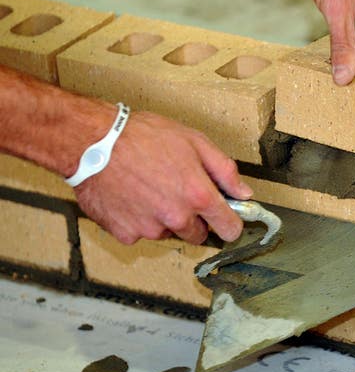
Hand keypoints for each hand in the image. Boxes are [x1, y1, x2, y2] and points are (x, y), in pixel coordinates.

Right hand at [75, 110, 252, 244]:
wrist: (93, 142)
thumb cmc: (144, 136)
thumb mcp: (194, 142)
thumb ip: (224, 171)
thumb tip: (244, 193)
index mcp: (199, 196)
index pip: (229, 229)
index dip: (230, 223)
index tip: (226, 218)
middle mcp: (177, 218)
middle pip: (198, 235)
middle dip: (194, 219)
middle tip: (178, 192)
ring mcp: (150, 229)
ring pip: (168, 233)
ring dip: (164, 219)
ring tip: (149, 188)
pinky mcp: (125, 234)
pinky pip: (140, 234)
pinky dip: (138, 220)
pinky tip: (130, 197)